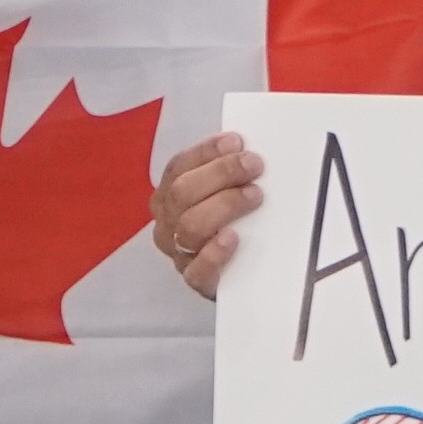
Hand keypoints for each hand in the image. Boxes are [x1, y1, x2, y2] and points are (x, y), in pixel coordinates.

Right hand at [151, 130, 259, 298]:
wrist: (242, 272)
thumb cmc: (233, 222)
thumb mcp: (225, 191)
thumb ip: (228, 172)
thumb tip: (247, 149)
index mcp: (169, 195)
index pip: (178, 167)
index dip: (206, 152)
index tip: (237, 142)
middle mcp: (168, 222)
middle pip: (182, 192)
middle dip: (221, 174)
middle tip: (254, 166)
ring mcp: (179, 253)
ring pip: (190, 226)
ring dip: (224, 206)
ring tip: (254, 197)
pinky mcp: (197, 281)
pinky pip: (198, 270)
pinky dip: (214, 253)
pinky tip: (233, 239)